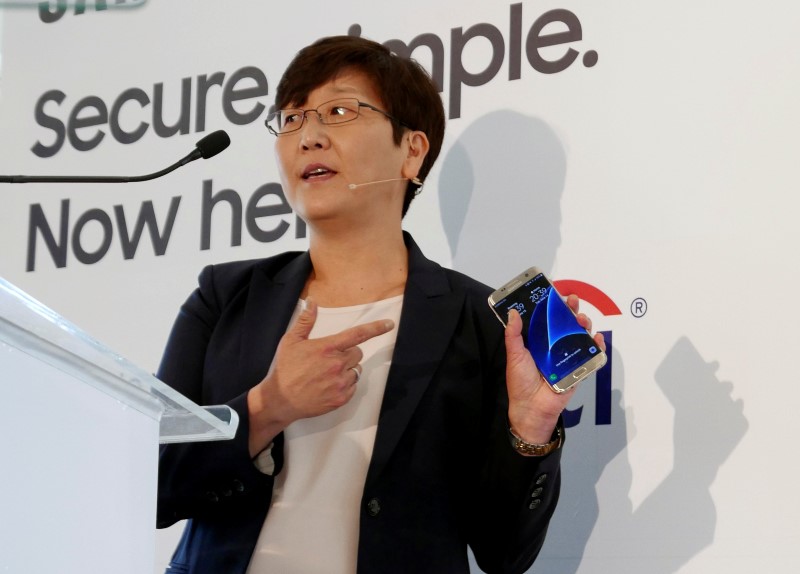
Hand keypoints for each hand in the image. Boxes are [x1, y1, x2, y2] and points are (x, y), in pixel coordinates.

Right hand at [247, 298, 393, 454]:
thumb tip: (312, 302)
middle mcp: (337, 364)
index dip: (376, 328)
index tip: (389, 324)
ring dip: (347, 369)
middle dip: (349, 353)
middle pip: (358, 353)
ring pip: (356, 370)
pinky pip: (353, 386)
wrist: (282, 399)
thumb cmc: (286, 369)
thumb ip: (306, 321)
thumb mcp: (291, 341)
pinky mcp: (342, 398)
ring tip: (328, 374)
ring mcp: (341, 383)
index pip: (357, 334)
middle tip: (331, 358)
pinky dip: (346, 384)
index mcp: (327, 348)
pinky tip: (329, 385)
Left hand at [504, 294, 605, 443]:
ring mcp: (568, 356)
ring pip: (580, 335)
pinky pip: (592, 355)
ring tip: (582, 320)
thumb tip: (513, 312)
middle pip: (566, 323)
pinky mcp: (579, 368)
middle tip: (572, 301)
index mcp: (538, 340)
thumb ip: (514, 334)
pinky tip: (597, 338)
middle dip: (571, 310)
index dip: (553, 305)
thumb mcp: (514, 355)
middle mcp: (554, 346)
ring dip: (584, 324)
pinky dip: (598, 346)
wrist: (532, 407)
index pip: (547, 318)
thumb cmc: (520, 381)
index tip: (556, 292)